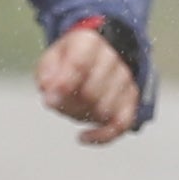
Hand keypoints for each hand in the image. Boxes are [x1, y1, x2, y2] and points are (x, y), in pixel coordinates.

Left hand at [37, 17, 142, 144]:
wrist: (98, 53)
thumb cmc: (69, 59)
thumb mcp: (52, 58)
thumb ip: (47, 74)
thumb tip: (50, 93)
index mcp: (89, 42)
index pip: (79, 65)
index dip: (63, 86)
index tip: (50, 99)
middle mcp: (112, 57)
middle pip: (91, 93)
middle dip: (70, 104)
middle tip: (58, 102)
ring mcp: (125, 78)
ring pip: (104, 110)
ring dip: (82, 116)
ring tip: (73, 108)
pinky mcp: (131, 98)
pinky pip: (121, 124)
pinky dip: (102, 136)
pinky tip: (84, 137)